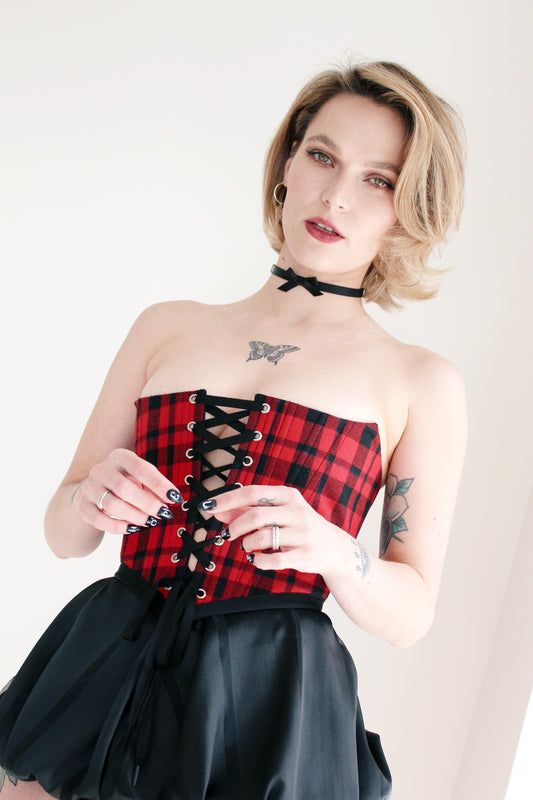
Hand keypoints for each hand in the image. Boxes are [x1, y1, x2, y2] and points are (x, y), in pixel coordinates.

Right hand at [71, 448, 182, 534]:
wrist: (94, 491)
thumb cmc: (125, 482)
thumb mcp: (139, 477)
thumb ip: (154, 486)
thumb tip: (172, 498)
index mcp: (119, 457)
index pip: (141, 468)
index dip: (159, 484)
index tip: (174, 497)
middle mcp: (101, 470)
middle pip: (125, 488)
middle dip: (148, 503)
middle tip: (163, 513)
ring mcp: (90, 488)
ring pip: (112, 505)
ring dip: (136, 516)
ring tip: (150, 522)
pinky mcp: (83, 507)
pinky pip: (100, 520)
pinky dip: (119, 527)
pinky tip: (133, 528)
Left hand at [201, 484, 340, 574]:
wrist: (333, 548)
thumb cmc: (298, 526)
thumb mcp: (277, 513)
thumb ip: (247, 511)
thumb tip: (217, 510)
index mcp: (289, 495)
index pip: (253, 492)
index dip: (227, 499)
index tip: (208, 506)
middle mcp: (298, 511)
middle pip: (256, 515)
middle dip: (236, 526)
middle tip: (227, 535)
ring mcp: (303, 533)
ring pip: (263, 537)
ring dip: (247, 543)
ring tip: (247, 546)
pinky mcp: (305, 555)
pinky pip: (273, 559)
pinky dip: (258, 560)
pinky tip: (256, 558)